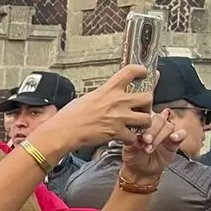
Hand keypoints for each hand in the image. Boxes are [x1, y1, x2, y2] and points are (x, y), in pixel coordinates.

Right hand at [36, 65, 154, 152]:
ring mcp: (119, 117)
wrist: (63, 132)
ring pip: (146, 118)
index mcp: (108, 89)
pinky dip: (131, 139)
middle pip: (147, 97)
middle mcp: (117, 101)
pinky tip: (125, 138)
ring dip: (143, 122)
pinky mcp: (116, 132)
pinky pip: (133, 136)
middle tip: (142, 108)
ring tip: (137, 125)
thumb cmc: (69, 116)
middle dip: (147, 104)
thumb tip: (107, 95)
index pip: (131, 71)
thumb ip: (103, 95)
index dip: (142, 71)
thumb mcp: (87, 97)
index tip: (144, 73)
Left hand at [119, 110, 185, 182]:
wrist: (141, 170)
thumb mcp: (129, 148)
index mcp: (143, 123)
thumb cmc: (133, 157)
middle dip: (153, 130)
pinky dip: (179, 135)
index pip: (147, 115)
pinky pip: (181, 134)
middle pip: (159, 119)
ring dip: (160, 137)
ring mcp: (166, 132)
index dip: (145, 124)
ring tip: (150, 149)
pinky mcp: (175, 141)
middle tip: (147, 141)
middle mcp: (156, 125)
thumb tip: (138, 135)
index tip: (140, 135)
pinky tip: (173, 138)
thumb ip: (133, 140)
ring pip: (169, 126)